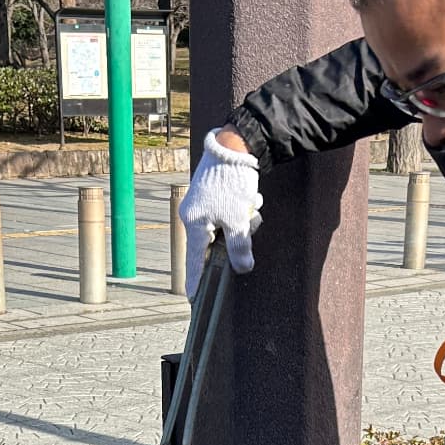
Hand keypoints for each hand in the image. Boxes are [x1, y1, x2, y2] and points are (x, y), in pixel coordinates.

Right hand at [181, 128, 262, 294]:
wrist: (234, 145)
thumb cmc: (232, 182)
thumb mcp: (239, 220)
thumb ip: (240, 247)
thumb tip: (243, 268)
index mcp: (195, 225)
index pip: (194, 262)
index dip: (196, 281)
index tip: (193, 299)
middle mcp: (193, 216)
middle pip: (216, 244)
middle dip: (237, 237)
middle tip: (249, 222)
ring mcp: (201, 206)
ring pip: (226, 228)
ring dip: (243, 222)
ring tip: (251, 204)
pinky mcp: (211, 196)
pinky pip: (228, 214)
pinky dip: (242, 211)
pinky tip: (250, 198)